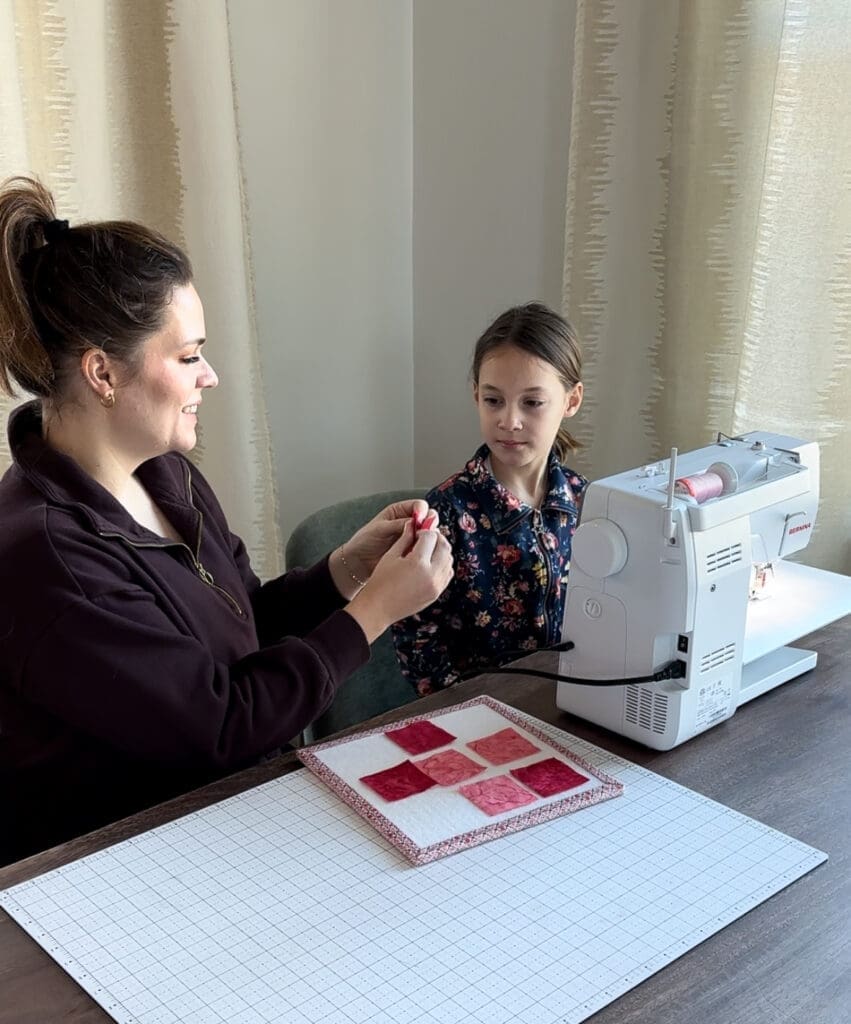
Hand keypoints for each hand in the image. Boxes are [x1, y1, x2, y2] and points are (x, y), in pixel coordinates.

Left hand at [343, 498, 432, 578]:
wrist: (360, 561)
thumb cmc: (365, 541)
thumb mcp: (380, 529)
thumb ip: (398, 524)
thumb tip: (415, 521)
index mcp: (399, 511)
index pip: (418, 506)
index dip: (422, 511)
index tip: (420, 519)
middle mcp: (408, 522)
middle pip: (428, 517)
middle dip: (429, 523)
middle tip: (426, 530)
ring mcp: (412, 536)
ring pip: (429, 533)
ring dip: (429, 536)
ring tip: (422, 541)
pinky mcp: (413, 550)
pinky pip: (424, 547)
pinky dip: (426, 548)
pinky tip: (420, 551)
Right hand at [345, 521, 452, 642]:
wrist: (378, 608)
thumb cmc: (380, 581)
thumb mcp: (391, 555)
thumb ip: (405, 538)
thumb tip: (413, 524)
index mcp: (418, 563)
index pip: (431, 537)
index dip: (424, 531)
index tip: (417, 532)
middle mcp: (431, 574)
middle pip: (445, 546)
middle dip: (437, 538)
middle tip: (426, 538)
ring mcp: (436, 586)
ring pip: (449, 560)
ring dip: (441, 551)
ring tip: (427, 551)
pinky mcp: (437, 593)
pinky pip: (447, 573)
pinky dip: (443, 565)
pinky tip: (429, 564)